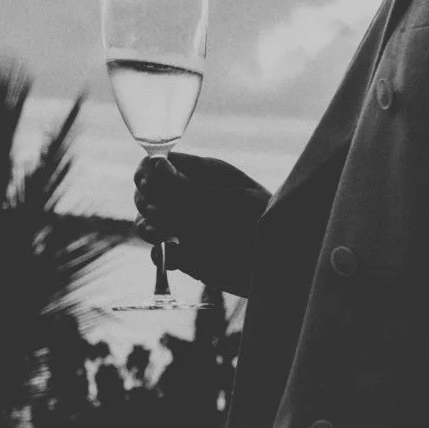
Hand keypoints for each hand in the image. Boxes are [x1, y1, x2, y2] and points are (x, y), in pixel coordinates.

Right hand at [134, 152, 268, 296]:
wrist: (282, 264)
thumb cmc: (263, 224)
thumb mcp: (226, 202)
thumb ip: (187, 188)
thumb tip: (155, 166)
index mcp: (201, 173)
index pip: (159, 164)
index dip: (147, 172)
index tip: (147, 184)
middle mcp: (188, 197)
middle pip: (146, 192)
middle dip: (146, 202)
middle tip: (164, 214)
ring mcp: (185, 226)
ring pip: (147, 222)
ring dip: (148, 228)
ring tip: (163, 234)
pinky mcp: (186, 254)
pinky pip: (159, 253)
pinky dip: (159, 255)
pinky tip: (172, 255)